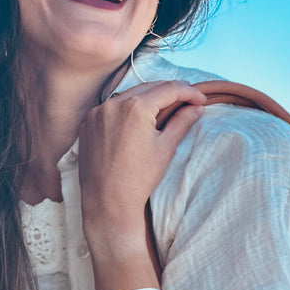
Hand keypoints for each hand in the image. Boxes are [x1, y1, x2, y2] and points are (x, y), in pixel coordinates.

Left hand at [78, 80, 205, 289]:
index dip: (189, 92)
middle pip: (149, 88)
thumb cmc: (139, 179)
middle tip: (187, 100)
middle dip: (170, 92)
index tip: (201, 99)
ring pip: (129, 96)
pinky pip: (111, 108)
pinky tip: (138, 120)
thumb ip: (182, 123)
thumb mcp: (165, 148)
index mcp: (136, 107)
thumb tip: (196, 108)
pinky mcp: (88, 123)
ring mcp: (97, 112)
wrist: (107, 202)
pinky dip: (127, 109)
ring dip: (148, 98)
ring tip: (164, 108)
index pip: (169, 89)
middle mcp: (114, 103)